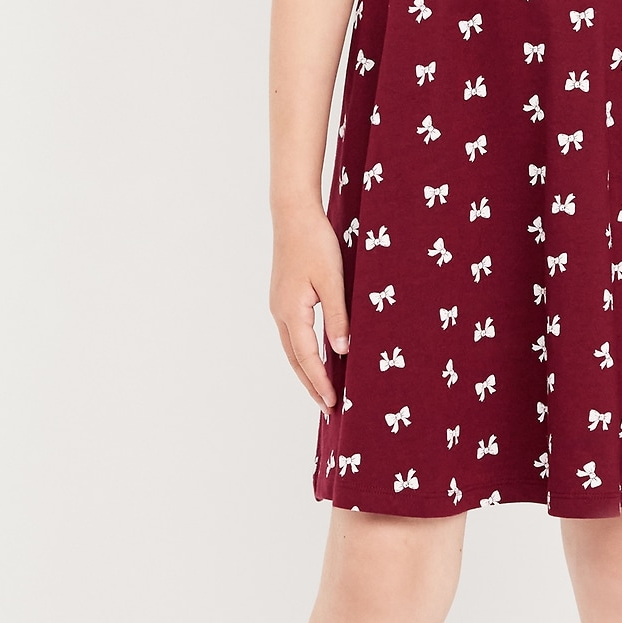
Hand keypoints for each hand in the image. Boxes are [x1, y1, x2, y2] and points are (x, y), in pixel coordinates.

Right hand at [270, 207, 348, 409]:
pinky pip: (294, 334)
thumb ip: (337, 316)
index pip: (307, 357)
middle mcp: (280, 313)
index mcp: (291, 311)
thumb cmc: (315, 242)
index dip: (321, 382)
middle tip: (328, 409)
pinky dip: (304, 352)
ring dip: (306, 371)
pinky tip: (315, 356)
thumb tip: (342, 351)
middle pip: (295, 360)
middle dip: (311, 385)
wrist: (294, 213)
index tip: (333, 403)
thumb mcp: (333, 280)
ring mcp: (280, 305)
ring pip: (293, 348)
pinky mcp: (284, 297)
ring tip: (322, 390)